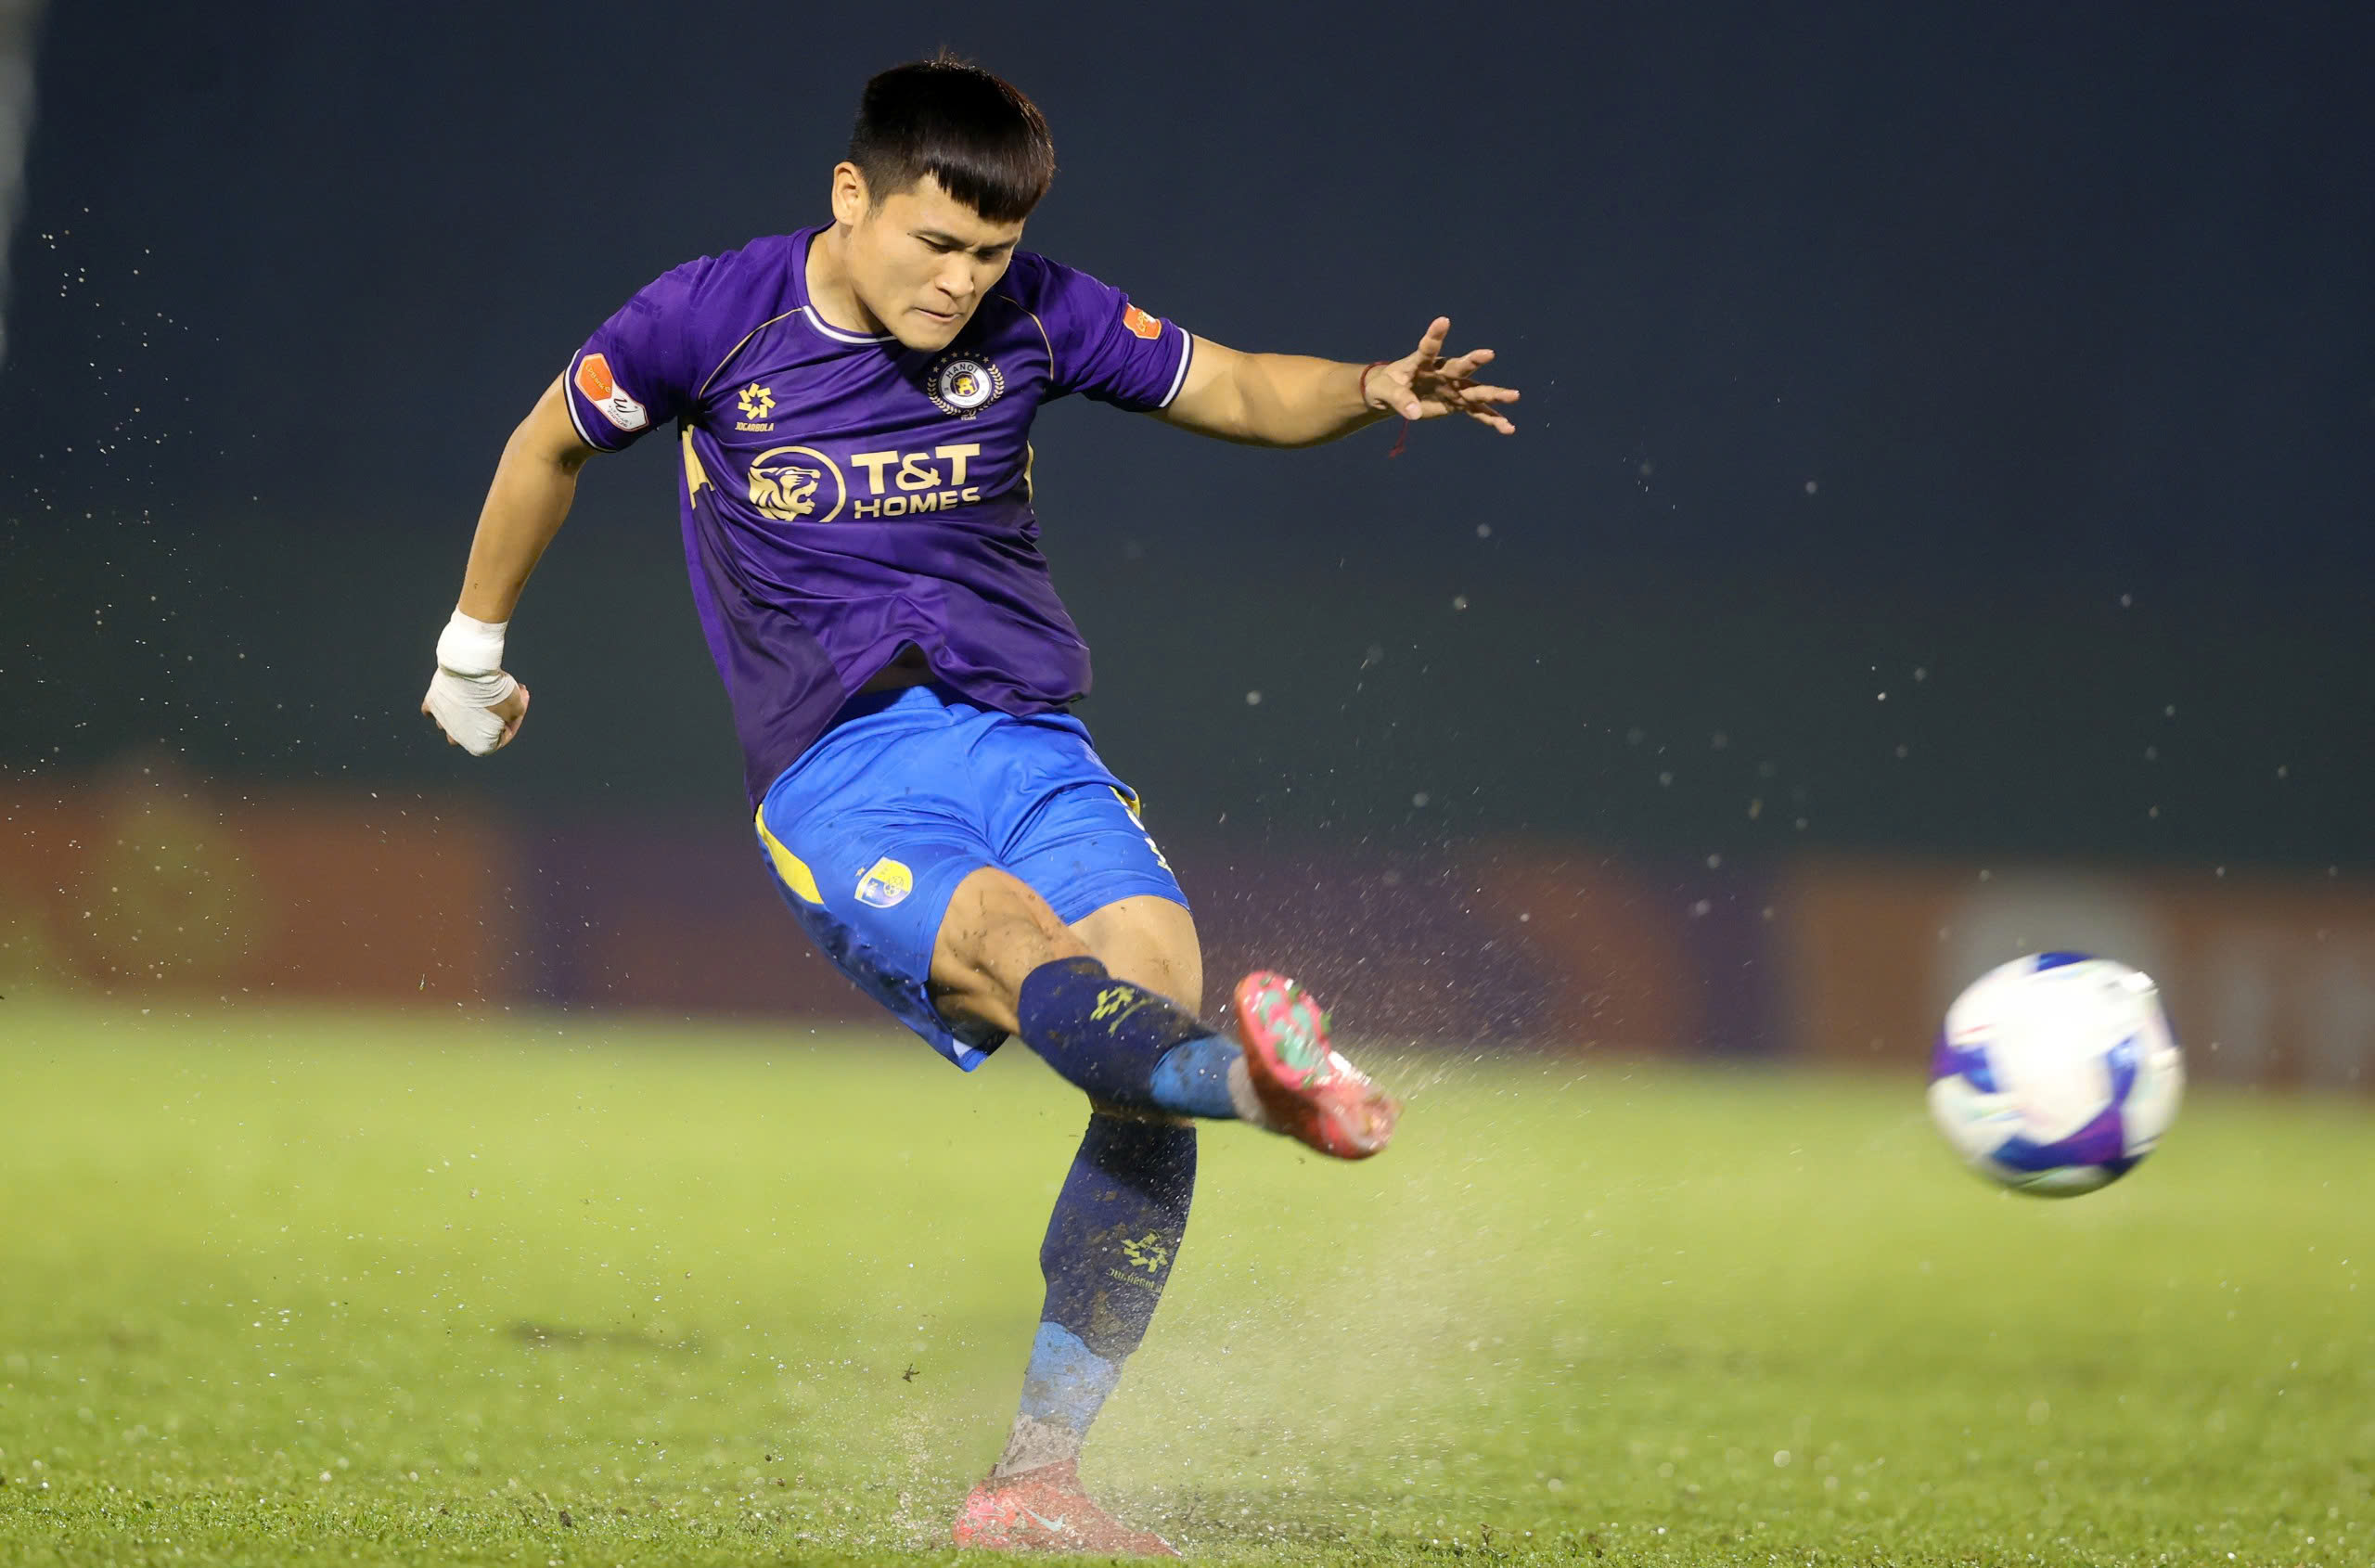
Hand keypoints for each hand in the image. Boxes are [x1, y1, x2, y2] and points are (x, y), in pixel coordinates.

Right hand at [421, 672, 529, 754]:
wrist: (472, 669)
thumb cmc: (496, 691)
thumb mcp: (516, 705)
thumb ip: (515, 712)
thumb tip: (513, 709)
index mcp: (480, 745)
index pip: (502, 736)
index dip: (516, 719)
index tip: (522, 701)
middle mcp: (457, 737)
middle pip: (474, 733)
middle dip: (488, 721)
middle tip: (499, 702)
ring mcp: (442, 720)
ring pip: (451, 724)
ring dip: (464, 714)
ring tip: (477, 697)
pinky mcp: (432, 702)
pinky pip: (431, 710)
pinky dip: (439, 707)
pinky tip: (447, 701)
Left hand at [1363, 317, 1518, 433]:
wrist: (1394, 395)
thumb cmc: (1386, 386)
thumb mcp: (1385, 392)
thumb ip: (1399, 399)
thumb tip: (1414, 413)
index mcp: (1422, 362)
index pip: (1428, 347)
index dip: (1435, 334)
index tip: (1443, 320)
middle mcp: (1444, 372)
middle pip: (1460, 366)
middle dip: (1473, 361)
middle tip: (1488, 353)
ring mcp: (1453, 387)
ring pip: (1476, 390)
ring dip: (1494, 394)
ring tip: (1515, 396)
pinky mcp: (1457, 403)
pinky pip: (1477, 412)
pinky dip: (1492, 420)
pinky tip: (1509, 428)